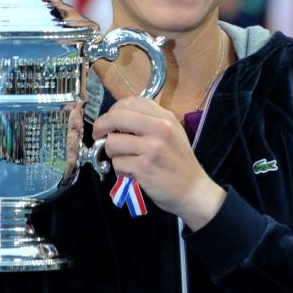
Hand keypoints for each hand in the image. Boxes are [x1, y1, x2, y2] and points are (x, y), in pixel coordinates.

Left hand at [92, 97, 225, 229]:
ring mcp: (151, 148)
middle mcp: (159, 128)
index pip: (129, 102)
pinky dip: (120, 169)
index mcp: (164, 117)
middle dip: (100, 126)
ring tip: (124, 159)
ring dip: (112, 153)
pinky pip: (117, 163)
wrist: (193, 190)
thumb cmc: (179, 161)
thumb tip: (117, 117)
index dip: (112, 110)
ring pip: (112, 143)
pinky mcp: (144, 168)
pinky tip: (132, 172)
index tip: (109, 121)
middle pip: (115, 117)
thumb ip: (148, 120)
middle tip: (98, 135)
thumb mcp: (171, 132)